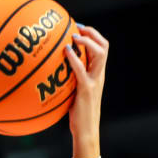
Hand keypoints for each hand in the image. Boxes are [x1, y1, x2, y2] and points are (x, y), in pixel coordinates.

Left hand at [64, 25, 108, 157]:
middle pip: (104, 46)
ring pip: (100, 53)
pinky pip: (81, 69)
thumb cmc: (78, 115)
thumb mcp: (75, 94)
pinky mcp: (86, 89)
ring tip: (74, 35)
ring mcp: (94, 81)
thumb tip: (53, 74)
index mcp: (97, 75)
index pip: (102, 49)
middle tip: (76, 27)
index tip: (78, 29)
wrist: (86, 130)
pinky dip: (75, 58)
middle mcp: (99, 75)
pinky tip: (65, 50)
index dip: (92, 36)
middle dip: (92, 33)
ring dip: (87, 41)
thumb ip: (70, 82)